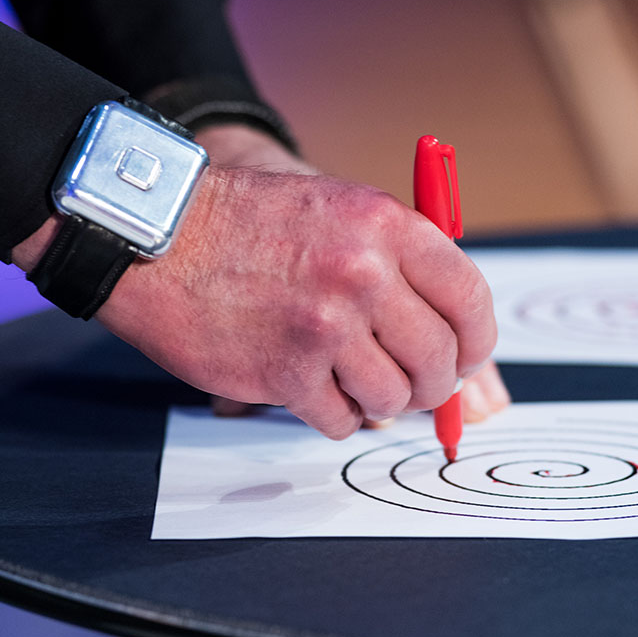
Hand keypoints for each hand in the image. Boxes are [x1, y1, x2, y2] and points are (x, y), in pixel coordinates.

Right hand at [195, 124, 510, 427]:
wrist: (161, 238)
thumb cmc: (249, 225)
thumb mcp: (340, 215)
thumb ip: (406, 272)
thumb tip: (468, 356)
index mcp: (385, 226)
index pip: (470, 299)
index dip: (476, 341)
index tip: (465, 357)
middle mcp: (363, 274)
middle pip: (440, 360)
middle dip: (431, 384)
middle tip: (409, 382)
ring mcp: (325, 326)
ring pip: (394, 398)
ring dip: (377, 400)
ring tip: (348, 377)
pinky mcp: (287, 372)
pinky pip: (342, 421)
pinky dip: (332, 413)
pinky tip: (308, 384)